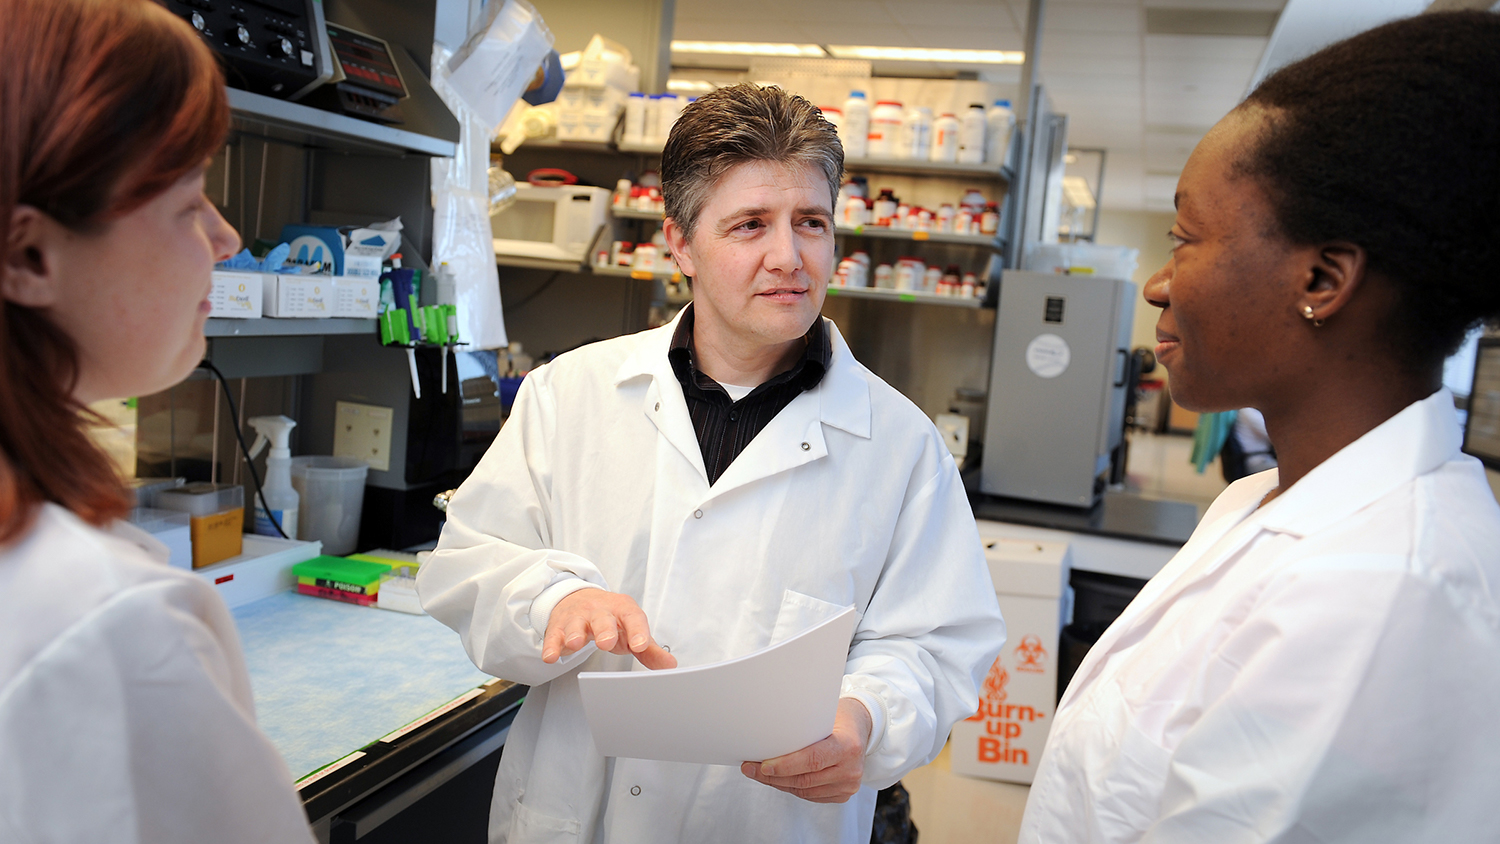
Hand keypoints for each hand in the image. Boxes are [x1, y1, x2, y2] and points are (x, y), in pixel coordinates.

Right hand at [541, 589, 677, 669]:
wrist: (580, 599)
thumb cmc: (611, 620)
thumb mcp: (632, 630)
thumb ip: (650, 649)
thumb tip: (670, 666)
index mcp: (622, 609)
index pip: (633, 617)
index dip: (638, 631)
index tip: (641, 646)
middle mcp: (599, 610)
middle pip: (602, 618)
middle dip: (604, 630)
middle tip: (607, 642)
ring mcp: (577, 617)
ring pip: (575, 624)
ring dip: (574, 633)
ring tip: (575, 643)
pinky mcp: (559, 627)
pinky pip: (554, 636)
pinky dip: (552, 646)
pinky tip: (551, 656)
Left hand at [742, 697, 871, 802]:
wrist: (862, 728)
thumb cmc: (839, 717)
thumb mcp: (824, 715)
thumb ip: (803, 728)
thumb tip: (767, 737)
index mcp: (848, 746)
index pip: (813, 760)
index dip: (785, 765)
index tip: (763, 765)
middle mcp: (851, 770)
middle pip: (805, 779)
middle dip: (773, 776)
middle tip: (750, 768)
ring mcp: (848, 785)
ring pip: (804, 791)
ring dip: (778, 783)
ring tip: (759, 773)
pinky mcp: (843, 794)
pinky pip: (810, 796)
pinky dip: (791, 787)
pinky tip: (778, 779)